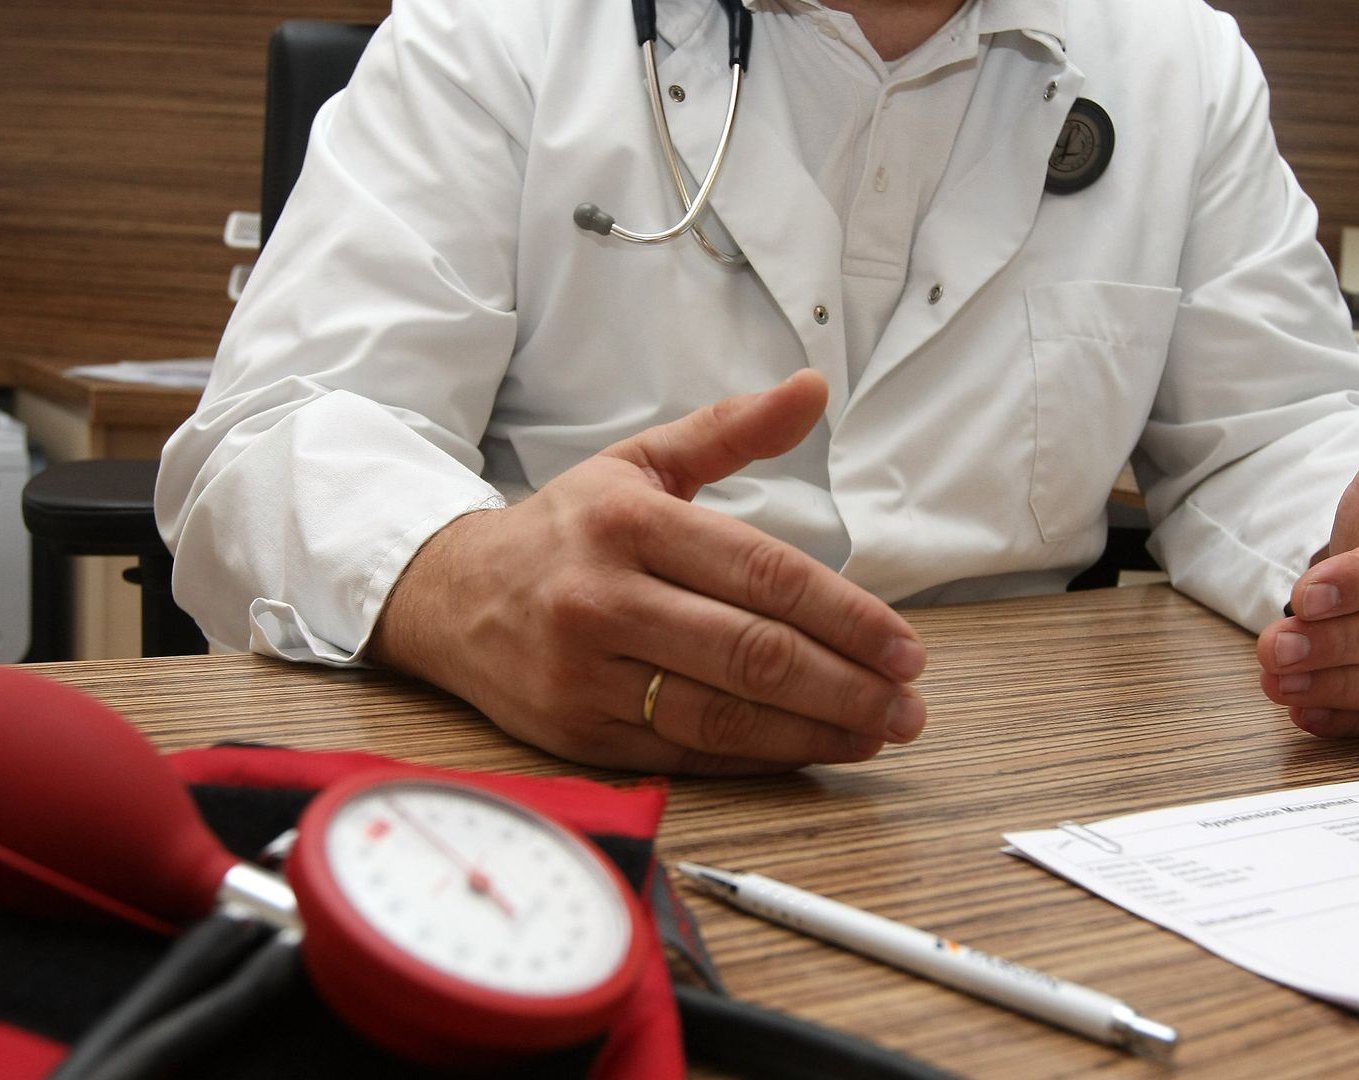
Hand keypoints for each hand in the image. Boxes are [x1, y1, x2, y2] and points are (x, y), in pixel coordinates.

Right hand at [371, 370, 927, 773]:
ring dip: (816, 731)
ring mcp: (588, 672)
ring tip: (877, 733)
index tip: (905, 647)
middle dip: (848, 684)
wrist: (450, 597)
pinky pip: (687, 751)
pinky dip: (759, 757)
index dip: (848, 617)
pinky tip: (811, 749)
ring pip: (725, 714)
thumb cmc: (566, 530)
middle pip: (754, 653)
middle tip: (908, 704)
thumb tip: (812, 387)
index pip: (765, 575)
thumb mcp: (640, 462)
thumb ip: (731, 430)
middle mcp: (604, 597)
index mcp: (630, 521)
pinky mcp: (579, 732)